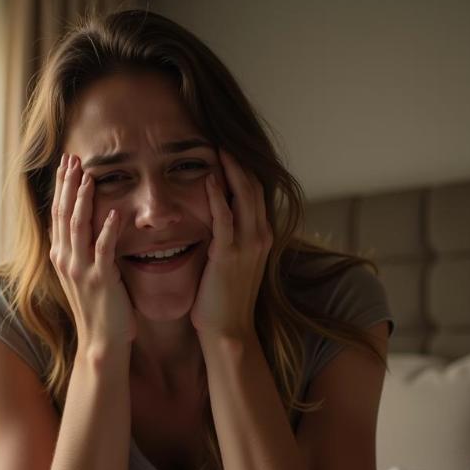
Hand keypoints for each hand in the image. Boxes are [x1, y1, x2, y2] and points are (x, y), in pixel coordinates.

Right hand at [48, 153, 136, 351]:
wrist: (101, 341)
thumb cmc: (98, 309)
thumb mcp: (84, 276)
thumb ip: (82, 252)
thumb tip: (84, 229)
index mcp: (62, 257)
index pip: (58, 214)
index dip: (61, 188)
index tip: (66, 164)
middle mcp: (66, 260)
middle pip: (64, 214)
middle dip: (67, 184)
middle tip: (73, 158)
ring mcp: (81, 270)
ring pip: (78, 227)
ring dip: (83, 200)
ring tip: (89, 176)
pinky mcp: (100, 280)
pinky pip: (103, 249)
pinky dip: (108, 230)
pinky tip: (114, 213)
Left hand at [189, 147, 273, 341]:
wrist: (229, 331)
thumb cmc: (225, 301)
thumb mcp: (234, 265)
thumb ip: (230, 241)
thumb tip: (218, 224)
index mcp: (262, 237)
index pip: (256, 193)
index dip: (243, 170)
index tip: (228, 149)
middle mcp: (260, 237)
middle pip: (254, 186)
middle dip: (239, 161)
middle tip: (222, 138)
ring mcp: (247, 245)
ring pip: (244, 196)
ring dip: (230, 170)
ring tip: (217, 147)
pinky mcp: (228, 255)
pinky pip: (224, 217)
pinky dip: (216, 196)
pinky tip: (207, 178)